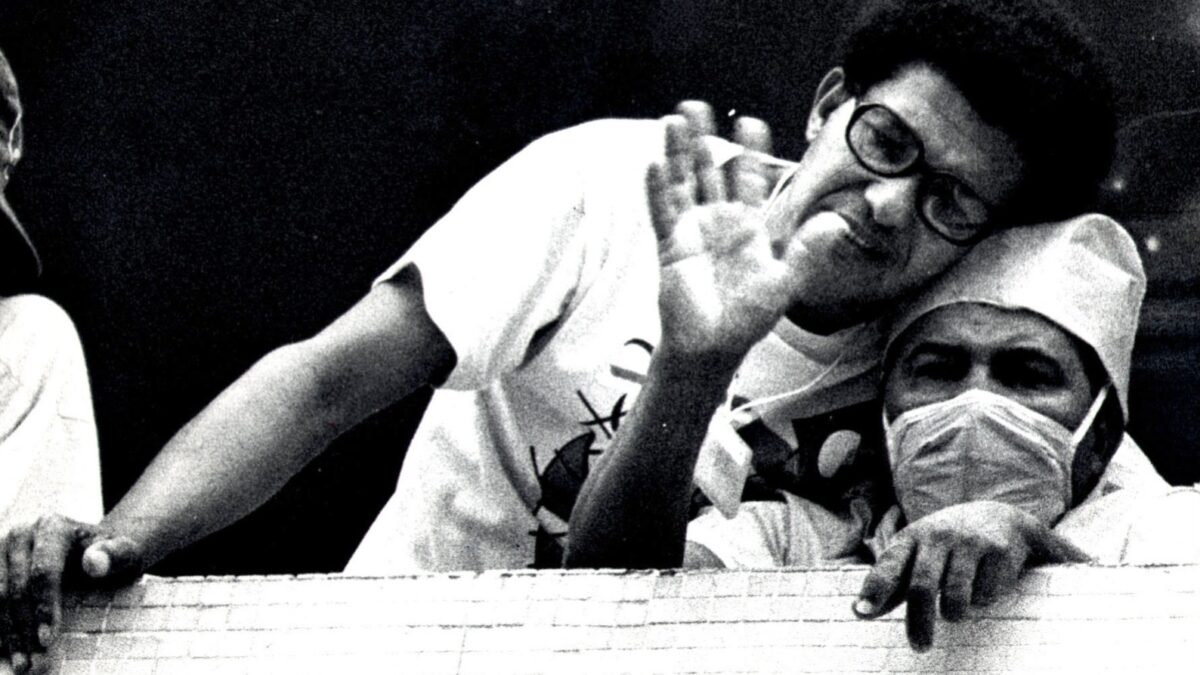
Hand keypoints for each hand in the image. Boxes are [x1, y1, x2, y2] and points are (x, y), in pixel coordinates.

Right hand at [0, 515, 144, 672]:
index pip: (43, 572)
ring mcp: (2, 547)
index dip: (43, 608)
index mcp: (52, 526)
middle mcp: (21, 532)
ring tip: (21, 660)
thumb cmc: (113, 554)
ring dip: (7, 632)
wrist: (96, 548)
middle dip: (23, 628)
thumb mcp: (125, 552)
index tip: (48, 639)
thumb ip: (115, 555)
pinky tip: (6, 645)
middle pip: (15, 587)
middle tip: (33, 660)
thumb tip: (94, 562)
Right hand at [647, 101, 798, 366]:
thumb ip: (806, 250)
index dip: (750, 150)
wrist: (713, 346)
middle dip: (704, 139)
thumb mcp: (785, 281)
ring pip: (683, 182)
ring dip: (678, 152)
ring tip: (673, 120)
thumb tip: (836, 222)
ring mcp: (693, 231)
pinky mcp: (672, 246)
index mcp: (749, 225)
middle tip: (698, 106)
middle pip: (710, 170)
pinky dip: (657, 189)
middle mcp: (719, 221)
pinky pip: (663, 212)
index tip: (749, 120)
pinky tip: (653, 164)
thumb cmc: (748, 317)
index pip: (749, 178)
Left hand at [852, 501, 1090, 651]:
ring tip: (955, 611)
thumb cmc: (946, 545)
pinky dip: (982, 601)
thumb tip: (858, 612)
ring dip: (954, 613)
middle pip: (922, 586)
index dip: (875, 588)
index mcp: (911, 537)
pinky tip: (984, 584)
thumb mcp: (916, 555)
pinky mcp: (998, 551)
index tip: (862, 611)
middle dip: (919, 622)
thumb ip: (891, 584)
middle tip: (919, 647)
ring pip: (956, 597)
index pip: (888, 564)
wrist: (1000, 518)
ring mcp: (969, 541)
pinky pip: (985, 595)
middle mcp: (938, 535)